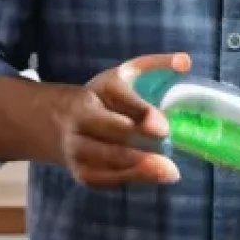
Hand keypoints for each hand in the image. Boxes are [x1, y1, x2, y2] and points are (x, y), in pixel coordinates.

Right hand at [55, 52, 190, 187]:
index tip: (163, 128)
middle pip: (109, 131)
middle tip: (169, 160)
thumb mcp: (119, 77)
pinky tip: (153, 178)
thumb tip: (186, 61)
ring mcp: (76, 146)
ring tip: (169, 172)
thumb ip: (152, 66)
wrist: (53, 121)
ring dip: (136, 167)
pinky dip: (128, 178)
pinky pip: (102, 178)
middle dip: (137, 144)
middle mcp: (81, 118)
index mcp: (95, 91)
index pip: (118, 98)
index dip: (141, 112)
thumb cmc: (100, 99)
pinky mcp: (78, 170)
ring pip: (105, 158)